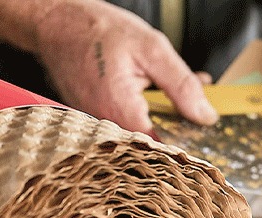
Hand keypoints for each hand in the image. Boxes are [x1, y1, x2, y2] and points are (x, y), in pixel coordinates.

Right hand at [33, 0, 217, 133]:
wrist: (56, 24)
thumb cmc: (97, 31)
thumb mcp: (151, 49)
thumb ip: (182, 85)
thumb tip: (205, 116)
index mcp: (122, 111)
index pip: (163, 149)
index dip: (186, 144)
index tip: (204, 136)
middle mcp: (107, 126)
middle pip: (154, 144)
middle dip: (179, 127)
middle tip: (196, 110)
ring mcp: (98, 126)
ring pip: (142, 134)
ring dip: (163, 117)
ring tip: (175, 95)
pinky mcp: (95, 122)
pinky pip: (127, 124)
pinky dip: (145, 111)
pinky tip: (153, 93)